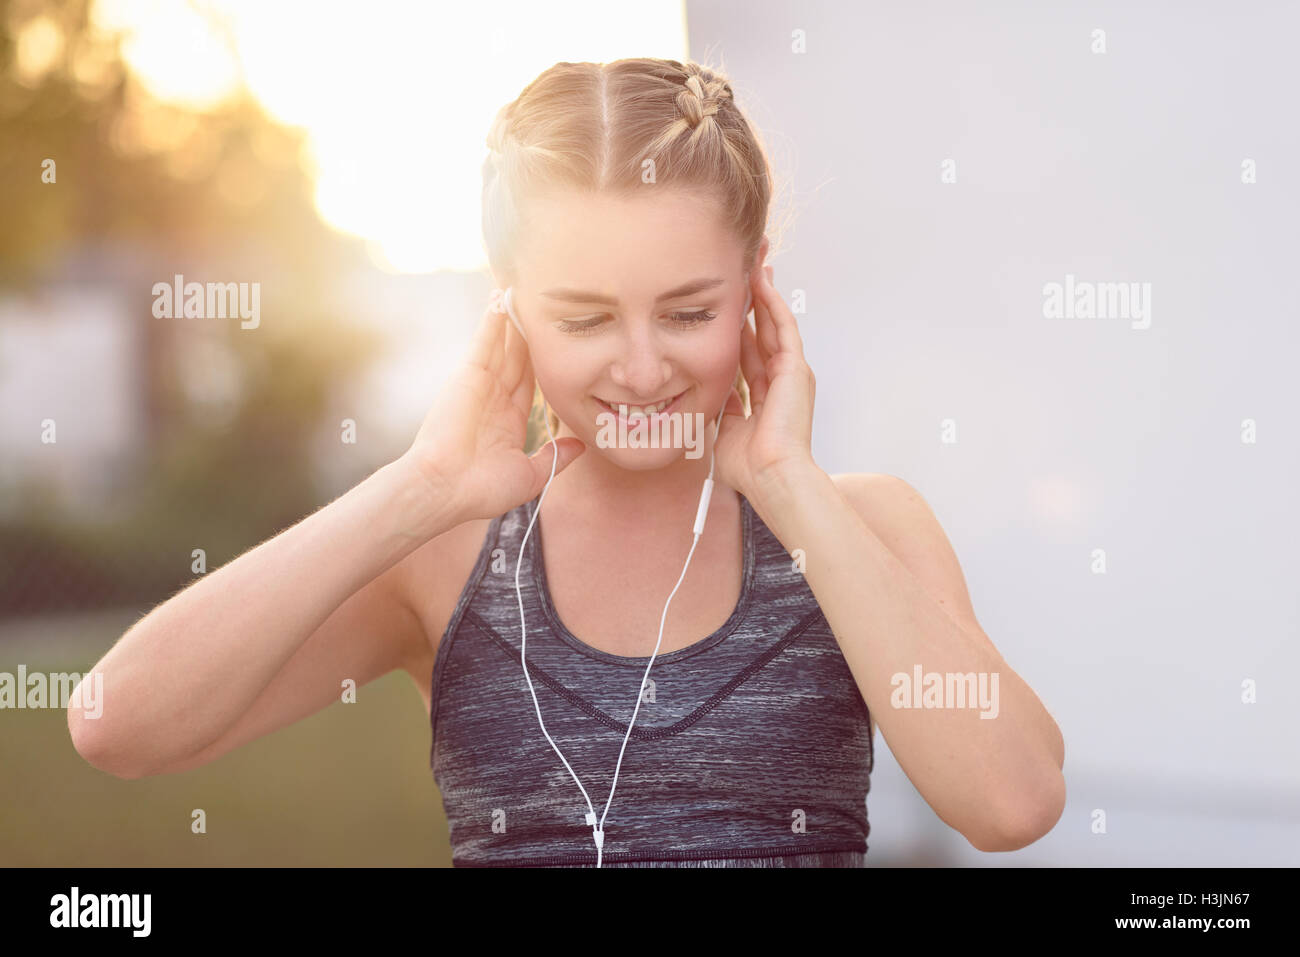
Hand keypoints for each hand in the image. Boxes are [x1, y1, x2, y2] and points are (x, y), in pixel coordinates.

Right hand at [400, 297, 586, 528]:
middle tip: (545, 302)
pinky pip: (486, 340)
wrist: (445, 489)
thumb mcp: (531, 475)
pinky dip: (493, 319)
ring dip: (513, 315)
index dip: (546, 359)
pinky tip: (502, 296)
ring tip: (525, 285)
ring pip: (504, 341)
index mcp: (509, 418)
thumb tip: (581, 446)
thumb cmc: (481, 490)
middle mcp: (495, 395)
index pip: (533, 381)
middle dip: (531, 330)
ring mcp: (481, 382)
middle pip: (519, 354)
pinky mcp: (468, 373)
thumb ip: (556, 458)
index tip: (560, 340)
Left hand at [714, 265, 819, 502]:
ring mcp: (790, 373)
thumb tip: (706, 394)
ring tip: (753, 265)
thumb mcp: (725, 431)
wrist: (771, 476)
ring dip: (763, 293)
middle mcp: (780, 381)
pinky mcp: (796, 368)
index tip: (727, 309)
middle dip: (752, 303)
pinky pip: (783, 327)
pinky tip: (762, 281)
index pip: (748, 354)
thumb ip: (720, 409)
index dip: (737, 330)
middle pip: (762, 332)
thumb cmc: (750, 467)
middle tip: (743, 273)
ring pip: (773, 323)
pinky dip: (772, 303)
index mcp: (764, 397)